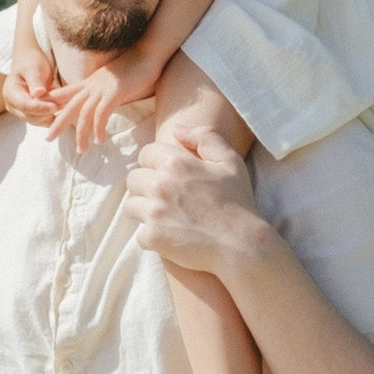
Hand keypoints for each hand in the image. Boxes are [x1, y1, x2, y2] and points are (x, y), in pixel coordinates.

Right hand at [2, 21, 61, 123]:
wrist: (31, 62)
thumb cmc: (31, 61)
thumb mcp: (33, 67)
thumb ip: (35, 81)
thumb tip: (38, 94)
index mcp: (11, 94)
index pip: (25, 105)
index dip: (41, 107)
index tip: (55, 106)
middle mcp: (14, 106)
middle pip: (32, 116)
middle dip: (49, 111)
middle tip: (66, 102)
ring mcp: (24, 113)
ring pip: (40, 121)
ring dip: (54, 114)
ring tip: (67, 102)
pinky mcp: (34, 115)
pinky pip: (46, 121)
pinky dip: (57, 117)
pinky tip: (66, 108)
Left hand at [48, 45, 167, 149]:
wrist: (147, 54)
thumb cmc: (135, 67)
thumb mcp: (112, 79)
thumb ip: (104, 90)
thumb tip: (103, 101)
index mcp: (90, 82)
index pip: (66, 92)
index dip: (54, 102)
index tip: (44, 114)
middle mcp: (92, 85)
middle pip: (69, 106)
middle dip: (57, 123)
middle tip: (48, 138)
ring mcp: (102, 89)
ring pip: (83, 114)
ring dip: (81, 134)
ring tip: (81, 150)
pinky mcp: (114, 93)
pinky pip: (101, 114)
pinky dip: (98, 128)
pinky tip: (99, 140)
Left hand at [123, 123, 264, 276]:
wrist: (242, 245)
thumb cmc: (239, 202)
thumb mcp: (230, 161)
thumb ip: (204, 137)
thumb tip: (177, 127)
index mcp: (176, 163)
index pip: (146, 154)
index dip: (155, 163)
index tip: (166, 175)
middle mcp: (160, 185)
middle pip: (133, 179)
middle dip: (146, 186)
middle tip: (165, 198)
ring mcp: (154, 212)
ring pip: (131, 206)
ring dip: (144, 210)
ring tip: (165, 217)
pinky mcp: (153, 237)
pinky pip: (139, 234)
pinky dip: (152, 236)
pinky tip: (170, 236)